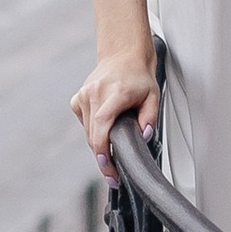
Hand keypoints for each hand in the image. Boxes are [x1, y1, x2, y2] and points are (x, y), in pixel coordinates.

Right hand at [72, 40, 158, 174]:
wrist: (122, 56)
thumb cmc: (138, 76)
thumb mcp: (153, 96)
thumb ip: (150, 118)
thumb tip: (145, 137)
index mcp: (115, 92)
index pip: (102, 125)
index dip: (102, 149)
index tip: (108, 166)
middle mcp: (95, 93)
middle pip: (93, 134)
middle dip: (102, 157)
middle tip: (113, 175)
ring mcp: (83, 95)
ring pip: (87, 132)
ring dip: (98, 145)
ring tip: (111, 155)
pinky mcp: (78, 99)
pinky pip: (84, 124)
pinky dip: (92, 131)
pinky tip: (104, 127)